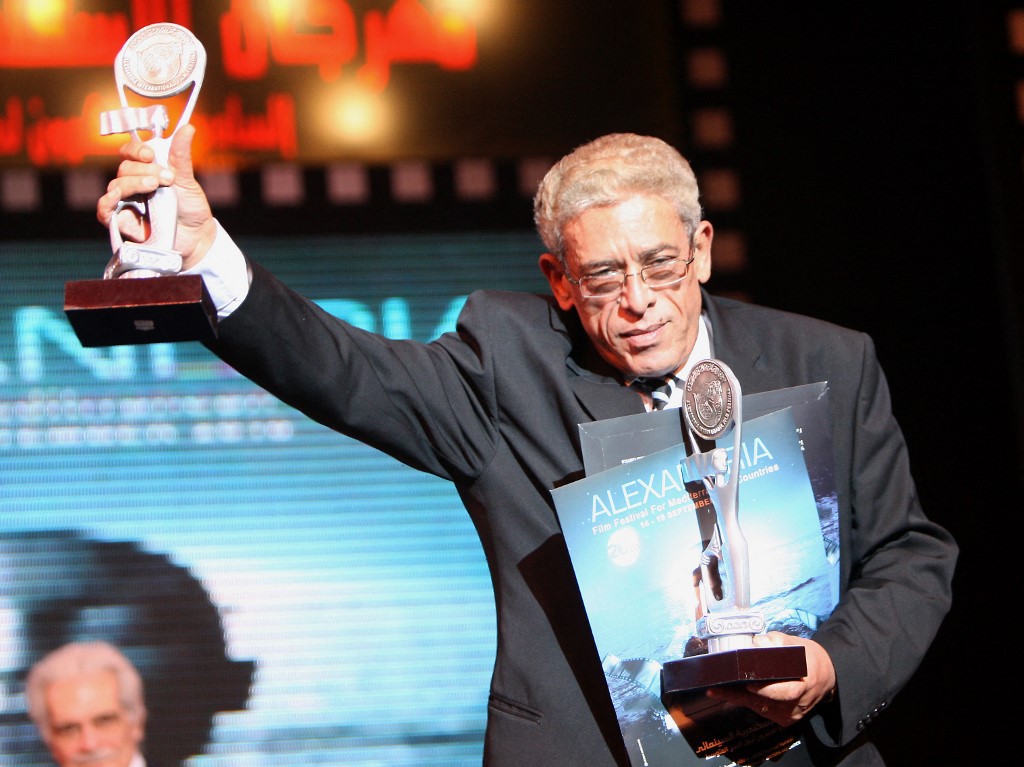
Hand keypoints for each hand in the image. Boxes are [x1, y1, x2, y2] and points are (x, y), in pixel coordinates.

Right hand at [96, 123, 215, 269]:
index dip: (136, 150)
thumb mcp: (188, 180)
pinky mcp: (122, 222)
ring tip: (154, 187)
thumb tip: (188, 127)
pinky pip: (104, 210)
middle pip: (125, 168)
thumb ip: (181, 155)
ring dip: (133, 183)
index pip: (130, 152)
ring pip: (116, 186)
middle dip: (145, 170)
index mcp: (147, 170)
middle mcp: (134, 183)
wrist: (197, 237)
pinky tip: (117, 198)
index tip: (150, 154)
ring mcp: (126, 202)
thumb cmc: (191, 208)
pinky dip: (107, 202)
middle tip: (167, 179)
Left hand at [705, 632, 835, 727]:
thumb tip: (757, 643)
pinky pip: (762, 710)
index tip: (750, 686)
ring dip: (738, 699)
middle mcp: (798, 704)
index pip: (787, 692)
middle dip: (740, 696)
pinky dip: (747, 701)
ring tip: (716, 690)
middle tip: (716, 689)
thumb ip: (776, 642)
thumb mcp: (797, 645)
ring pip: (761, 708)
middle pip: (766, 702)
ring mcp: (792, 715)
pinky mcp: (785, 719)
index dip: (768, 690)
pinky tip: (729, 693)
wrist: (827, 677)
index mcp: (805, 684)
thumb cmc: (809, 657)